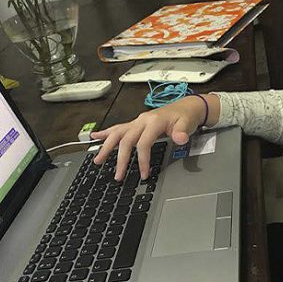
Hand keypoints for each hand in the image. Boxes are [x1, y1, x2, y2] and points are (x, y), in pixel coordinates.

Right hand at [90, 95, 213, 180]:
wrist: (187, 106)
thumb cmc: (186, 116)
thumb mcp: (188, 124)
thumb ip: (182, 132)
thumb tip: (180, 138)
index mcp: (153, 121)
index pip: (143, 143)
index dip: (142, 160)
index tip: (144, 174)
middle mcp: (142, 120)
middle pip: (126, 140)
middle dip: (120, 159)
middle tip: (117, 175)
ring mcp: (137, 121)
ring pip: (117, 133)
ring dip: (106, 147)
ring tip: (97, 159)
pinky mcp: (135, 123)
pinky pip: (118, 128)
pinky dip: (105, 133)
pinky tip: (94, 137)